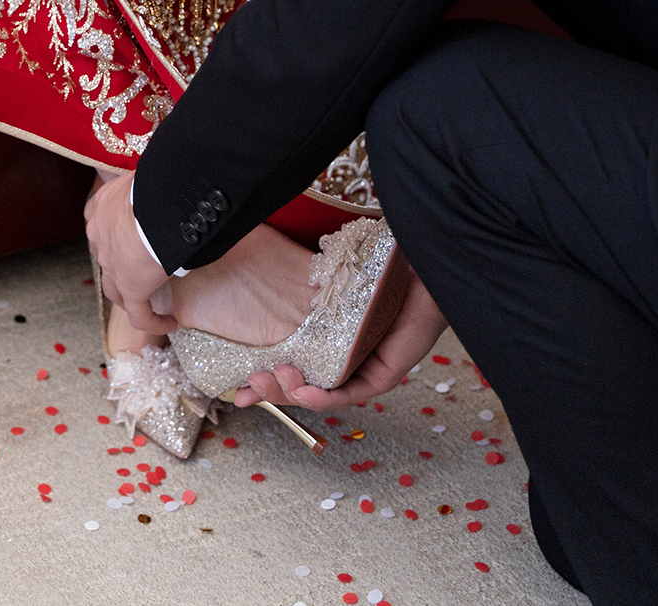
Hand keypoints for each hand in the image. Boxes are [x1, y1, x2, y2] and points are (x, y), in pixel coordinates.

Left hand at [84, 171, 169, 334]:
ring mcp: (113, 267)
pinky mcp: (132, 289)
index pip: (100, 225)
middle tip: (142, 267)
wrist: (156, 204)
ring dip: (128, 297)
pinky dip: (154, 321)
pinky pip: (141, 315)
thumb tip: (164, 178)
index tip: (130, 237)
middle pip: (106, 258)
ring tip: (147, 301)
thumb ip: (144, 183)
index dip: (113, 234)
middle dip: (119, 264)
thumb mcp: (140, 176)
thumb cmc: (153, 182)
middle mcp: (100, 239)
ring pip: (115, 291)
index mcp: (100, 209)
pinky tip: (170, 323)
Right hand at [231, 265, 447, 410]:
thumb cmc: (378, 261)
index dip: (264, 379)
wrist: (422, 259)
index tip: (235, 387)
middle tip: (248, 385)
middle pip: (301, 384)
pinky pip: (351, 392)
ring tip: (274, 379)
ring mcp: (362, 367)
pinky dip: (324, 396)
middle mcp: (342, 355)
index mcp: (326, 336)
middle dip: (271, 390)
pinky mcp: (384, 374)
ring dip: (292, 393)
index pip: (290, 363)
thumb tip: (255, 264)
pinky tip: (302, 390)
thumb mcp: (329, 273)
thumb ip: (299, 281)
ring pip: (322, 393)